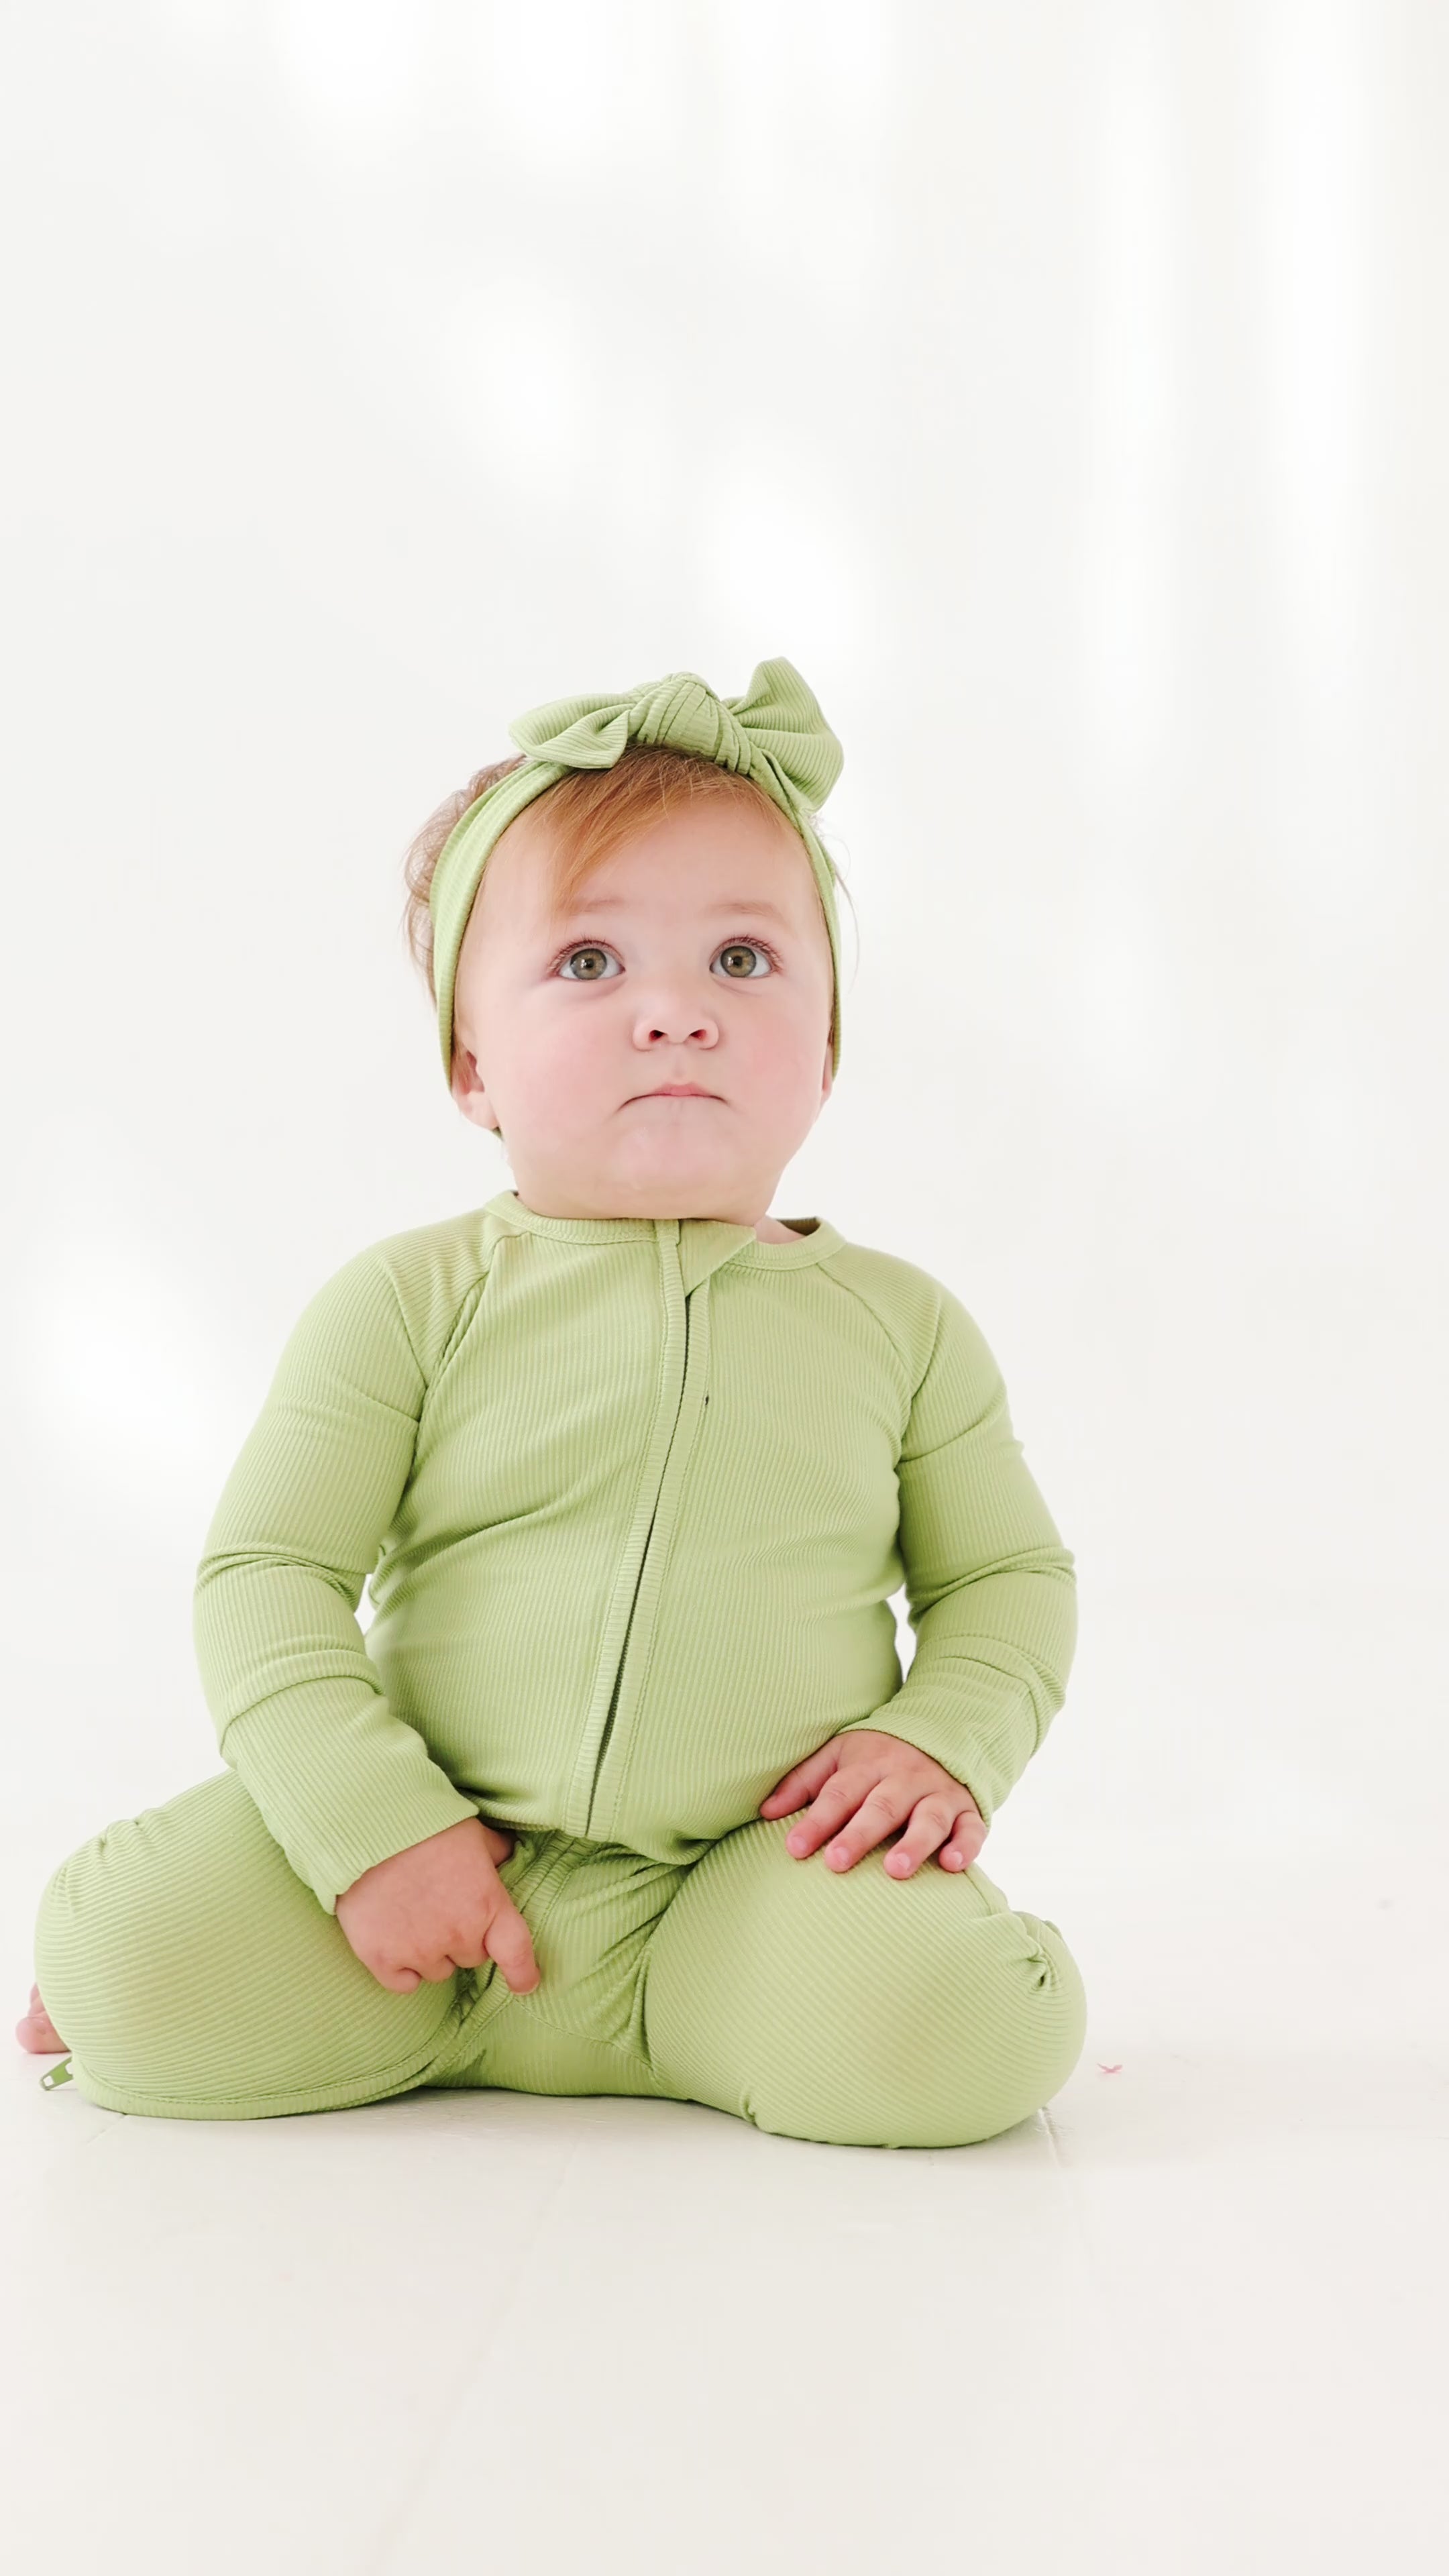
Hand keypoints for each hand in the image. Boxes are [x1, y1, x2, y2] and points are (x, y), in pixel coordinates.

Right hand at [335, 1816, 539, 1995]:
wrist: (367, 1827)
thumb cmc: (424, 1824)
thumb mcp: (473, 1833)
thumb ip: (495, 1853)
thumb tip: (508, 1857)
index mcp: (487, 1904)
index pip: (516, 1952)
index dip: (523, 1973)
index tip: (524, 1984)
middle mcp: (458, 1934)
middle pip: (471, 1957)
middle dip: (461, 1939)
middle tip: (440, 1907)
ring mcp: (419, 1950)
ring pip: (437, 1972)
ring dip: (430, 1953)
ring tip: (412, 1916)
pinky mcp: (381, 1958)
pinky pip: (403, 1984)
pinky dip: (401, 1969)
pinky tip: (393, 1941)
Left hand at [759, 1729, 986, 1878]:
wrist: (942, 1732)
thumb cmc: (876, 1757)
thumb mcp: (837, 1756)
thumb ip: (802, 1783)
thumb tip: (764, 1812)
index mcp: (868, 1764)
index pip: (840, 1792)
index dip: (817, 1820)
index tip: (793, 1848)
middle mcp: (905, 1778)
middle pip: (881, 1806)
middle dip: (859, 1834)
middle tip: (837, 1863)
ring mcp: (939, 1794)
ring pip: (928, 1818)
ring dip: (914, 1843)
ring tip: (895, 1871)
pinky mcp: (968, 1811)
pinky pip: (972, 1829)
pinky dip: (965, 1847)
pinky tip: (952, 1866)